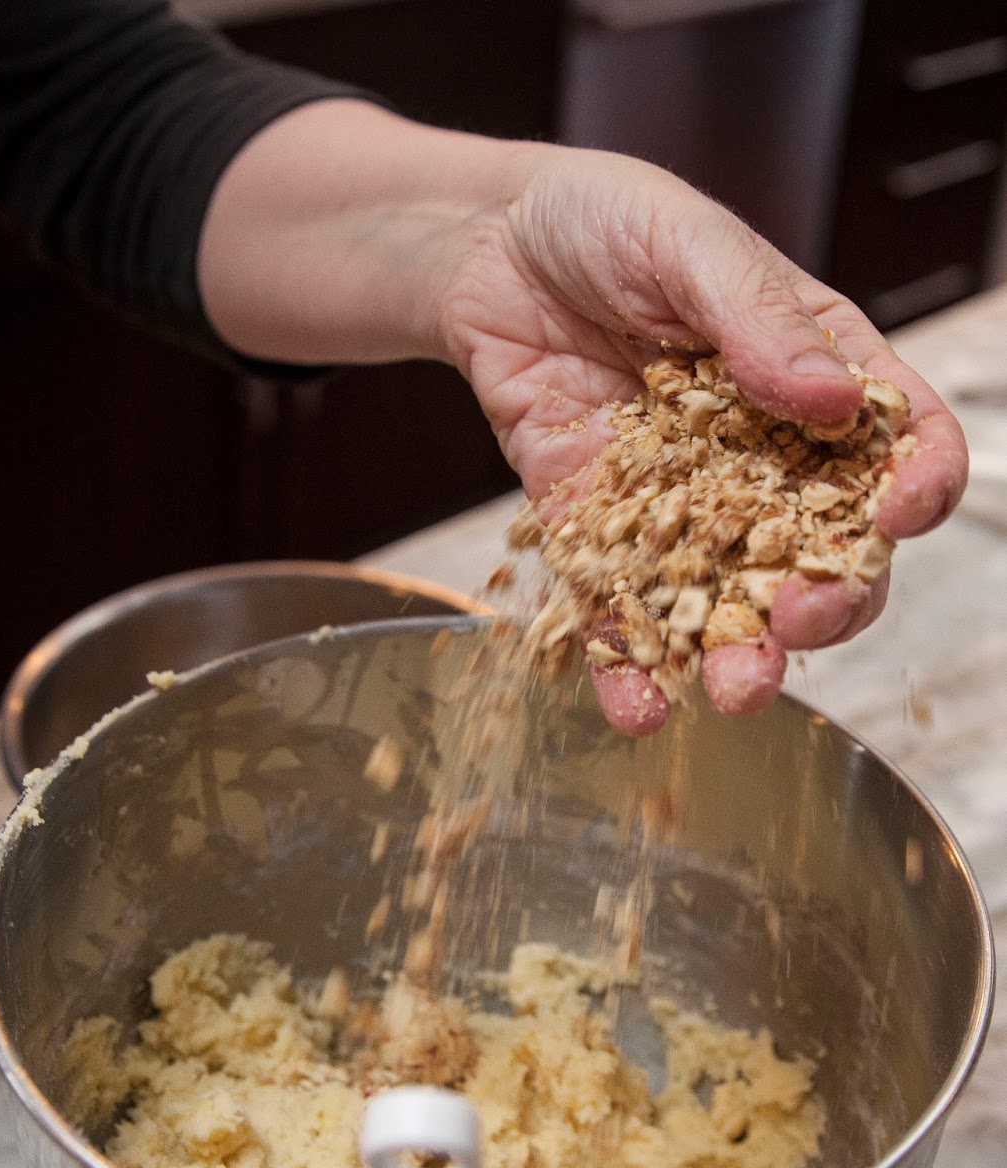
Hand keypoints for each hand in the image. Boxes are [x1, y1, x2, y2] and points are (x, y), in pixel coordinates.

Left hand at [200, 103, 966, 733]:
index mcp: (814, 378)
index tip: (900, 512)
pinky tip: (638, 711)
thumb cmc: (605, 223)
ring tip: (734, 690)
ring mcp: (683, 509)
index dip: (914, 484)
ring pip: (731, 601)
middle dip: (828, 598)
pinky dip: (629, 668)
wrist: (487, 252)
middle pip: (823, 551)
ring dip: (739, 656)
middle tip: (804, 616)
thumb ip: (760, 321)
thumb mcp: (690, 245)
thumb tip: (830, 402)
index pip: (894, 443)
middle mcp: (762, 459)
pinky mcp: (603, 537)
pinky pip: (624, 614)